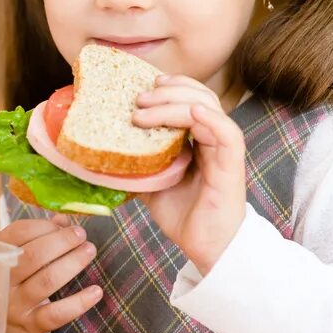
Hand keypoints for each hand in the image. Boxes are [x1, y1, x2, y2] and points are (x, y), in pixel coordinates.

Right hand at [0, 214, 101, 332]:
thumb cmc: (12, 277)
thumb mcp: (16, 254)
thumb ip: (38, 234)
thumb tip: (64, 219)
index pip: (18, 233)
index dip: (44, 226)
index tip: (64, 224)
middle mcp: (2, 280)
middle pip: (33, 256)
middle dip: (62, 242)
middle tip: (81, 235)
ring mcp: (15, 305)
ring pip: (46, 281)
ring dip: (72, 263)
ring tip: (88, 251)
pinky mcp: (30, 326)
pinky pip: (56, 314)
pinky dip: (79, 302)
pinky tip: (96, 291)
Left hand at [133, 74, 246, 274]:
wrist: (205, 246)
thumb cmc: (183, 214)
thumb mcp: (151, 183)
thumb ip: (137, 164)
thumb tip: (101, 154)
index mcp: (197, 137)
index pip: (189, 98)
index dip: (170, 86)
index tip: (144, 85)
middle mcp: (212, 138)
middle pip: (197, 96)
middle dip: (167, 91)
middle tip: (139, 98)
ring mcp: (223, 150)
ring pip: (208, 108)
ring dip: (177, 102)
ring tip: (147, 108)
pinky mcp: (231, 165)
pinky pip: (228, 134)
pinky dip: (211, 119)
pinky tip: (192, 114)